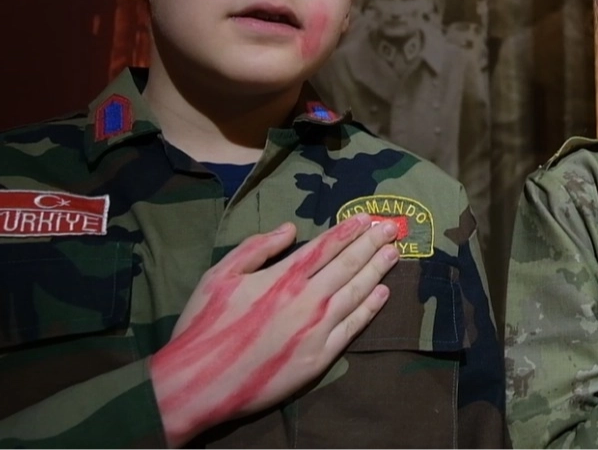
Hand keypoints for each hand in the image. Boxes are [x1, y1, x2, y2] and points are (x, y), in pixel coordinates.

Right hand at [150, 215, 399, 447]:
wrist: (197, 384)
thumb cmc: (204, 326)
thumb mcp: (220, 276)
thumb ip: (256, 248)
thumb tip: (290, 229)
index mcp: (282, 277)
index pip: (325, 247)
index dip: (348, 231)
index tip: (367, 219)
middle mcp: (306, 299)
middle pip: (347, 265)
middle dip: (371, 244)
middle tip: (392, 229)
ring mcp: (316, 329)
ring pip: (356, 293)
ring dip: (377, 271)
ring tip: (394, 253)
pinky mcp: (319, 357)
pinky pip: (352, 327)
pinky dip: (370, 308)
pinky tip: (383, 294)